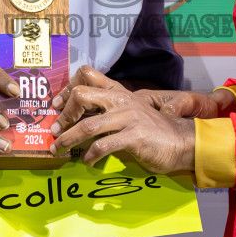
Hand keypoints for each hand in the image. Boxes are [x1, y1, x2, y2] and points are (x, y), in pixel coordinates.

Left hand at [49, 80, 196, 173]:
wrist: (181, 141)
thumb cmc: (152, 130)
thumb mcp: (129, 113)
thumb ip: (107, 112)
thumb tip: (77, 120)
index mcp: (118, 92)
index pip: (87, 75)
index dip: (67, 88)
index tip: (57, 106)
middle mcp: (121, 100)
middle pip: (82, 95)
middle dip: (64, 115)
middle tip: (55, 130)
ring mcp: (128, 117)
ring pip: (88, 125)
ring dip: (68, 139)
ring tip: (58, 149)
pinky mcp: (135, 136)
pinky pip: (103, 145)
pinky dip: (90, 155)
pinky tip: (88, 161)